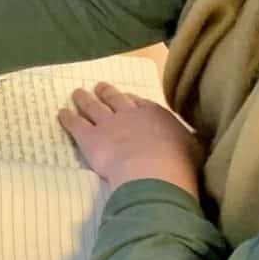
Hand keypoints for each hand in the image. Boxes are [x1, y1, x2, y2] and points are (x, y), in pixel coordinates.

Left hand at [59, 83, 204, 195]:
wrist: (154, 173)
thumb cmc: (180, 165)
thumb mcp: (194, 147)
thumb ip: (190, 140)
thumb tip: (197, 139)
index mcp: (156, 115)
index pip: (141, 103)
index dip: (131, 100)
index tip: (127, 98)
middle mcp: (130, 114)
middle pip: (115, 99)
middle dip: (106, 92)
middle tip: (98, 86)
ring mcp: (108, 124)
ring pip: (93, 106)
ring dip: (84, 99)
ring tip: (77, 93)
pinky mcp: (90, 138)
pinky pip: (75, 124)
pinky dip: (67, 118)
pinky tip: (61, 114)